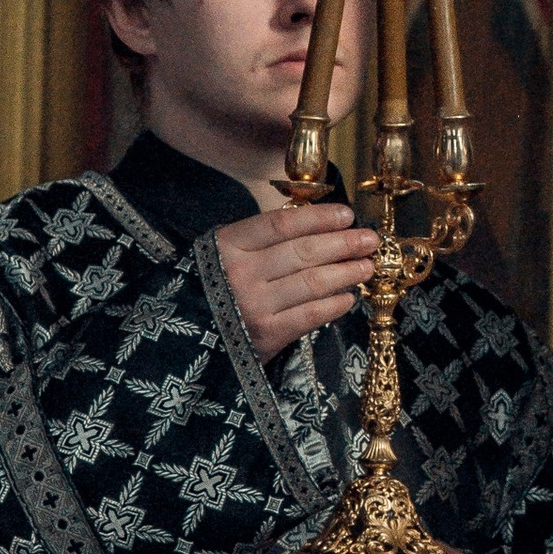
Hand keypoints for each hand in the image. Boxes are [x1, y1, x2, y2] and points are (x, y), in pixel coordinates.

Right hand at [217, 201, 378, 355]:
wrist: (183, 338)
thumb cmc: (211, 289)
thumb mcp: (223, 254)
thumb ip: (260, 240)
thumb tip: (317, 227)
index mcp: (228, 245)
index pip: (282, 224)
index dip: (319, 218)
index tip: (347, 215)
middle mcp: (240, 273)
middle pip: (304, 252)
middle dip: (344, 244)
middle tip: (369, 240)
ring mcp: (254, 305)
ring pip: (313, 283)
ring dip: (346, 273)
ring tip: (366, 267)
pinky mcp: (265, 335)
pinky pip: (310, 315)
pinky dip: (333, 305)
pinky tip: (348, 298)